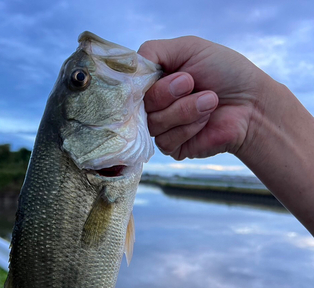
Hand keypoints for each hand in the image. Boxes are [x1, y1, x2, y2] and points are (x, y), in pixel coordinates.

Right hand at [138, 36, 269, 160]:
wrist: (252, 104)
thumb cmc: (225, 72)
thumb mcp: (188, 48)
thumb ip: (153, 52)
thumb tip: (128, 68)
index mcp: (155, 80)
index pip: (130, 85)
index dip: (143, 82)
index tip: (170, 74)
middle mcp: (154, 105)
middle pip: (139, 104)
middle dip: (168, 92)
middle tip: (191, 83)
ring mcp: (162, 128)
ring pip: (153, 123)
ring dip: (185, 109)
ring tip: (209, 100)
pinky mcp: (173, 148)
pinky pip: (166, 141)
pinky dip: (189, 127)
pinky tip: (206, 120)